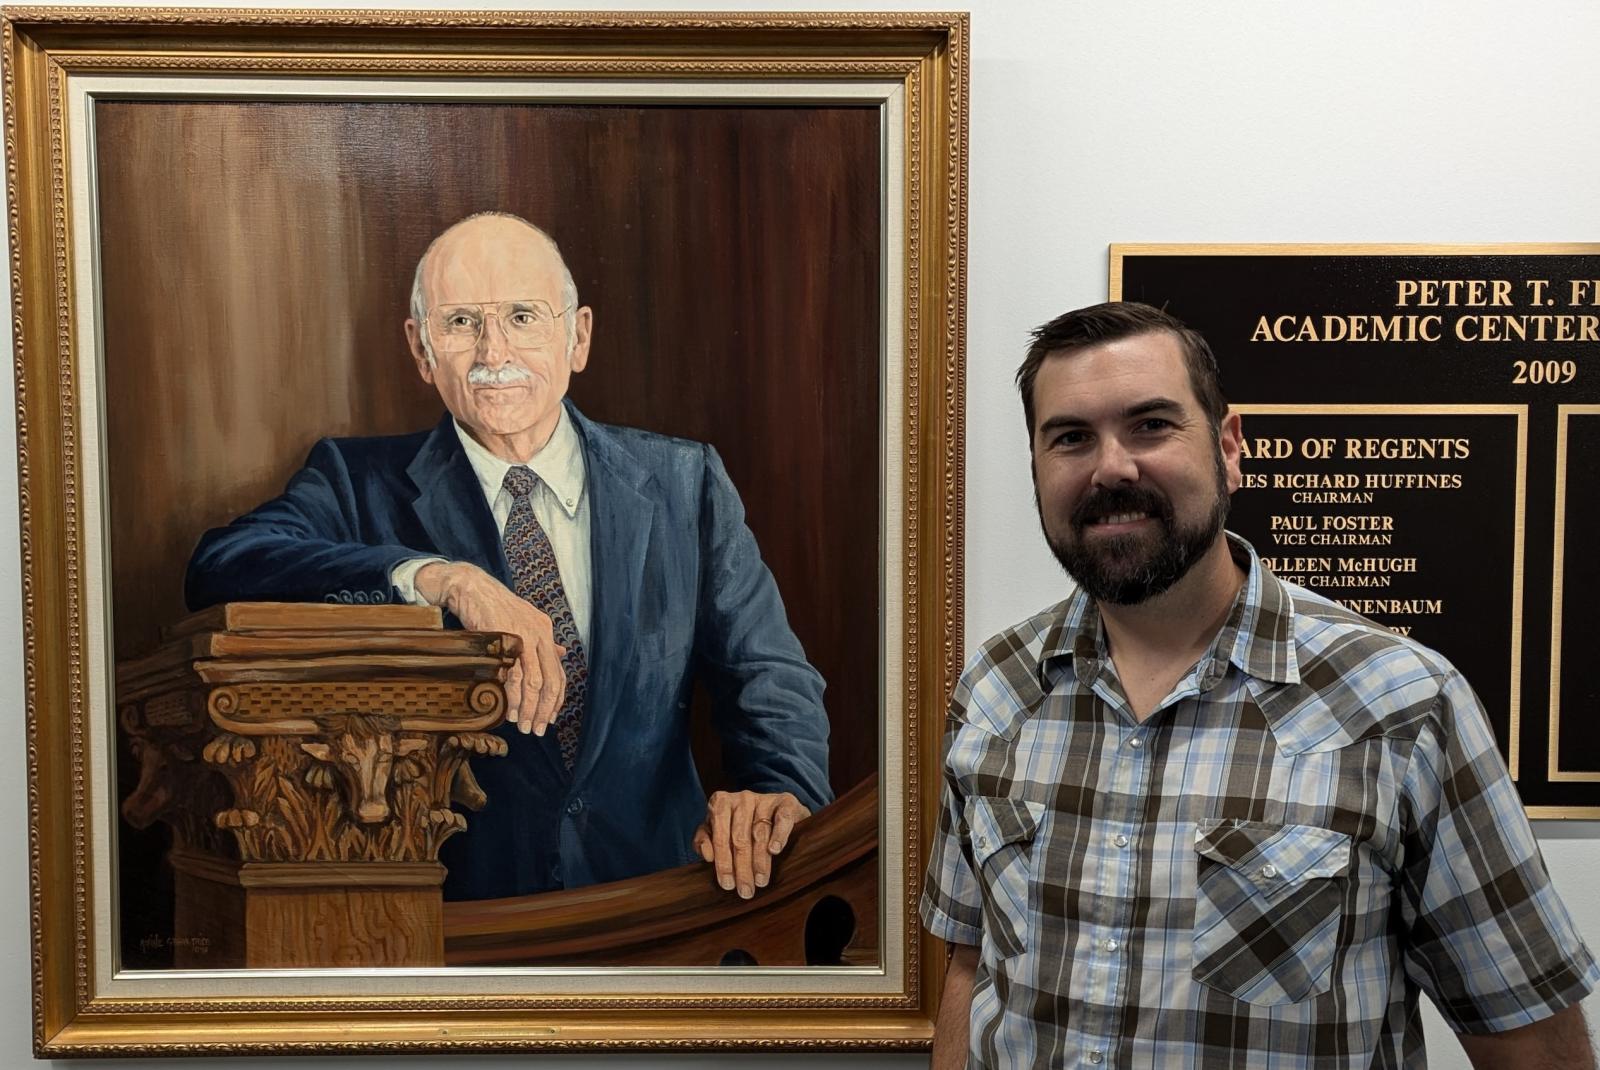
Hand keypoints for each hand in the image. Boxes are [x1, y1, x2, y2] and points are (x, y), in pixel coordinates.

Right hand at [415, 561, 565, 734]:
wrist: (470, 587)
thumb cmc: (495, 607)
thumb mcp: (525, 621)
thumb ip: (543, 643)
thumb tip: (563, 655)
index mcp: (545, 631)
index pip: (558, 672)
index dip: (556, 699)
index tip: (549, 718)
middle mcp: (538, 633)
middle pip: (548, 680)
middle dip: (543, 709)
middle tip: (536, 729)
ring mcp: (521, 634)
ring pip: (530, 680)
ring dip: (526, 707)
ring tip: (520, 724)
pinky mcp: (502, 636)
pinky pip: (508, 672)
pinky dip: (509, 694)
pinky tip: (506, 707)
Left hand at [692, 790, 809, 898]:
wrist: (775, 810)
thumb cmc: (740, 825)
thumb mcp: (717, 830)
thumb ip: (705, 839)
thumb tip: (707, 855)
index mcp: (720, 803)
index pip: (719, 835)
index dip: (723, 861)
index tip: (727, 884)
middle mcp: (742, 798)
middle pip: (740, 837)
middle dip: (742, 867)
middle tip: (745, 890)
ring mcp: (764, 798)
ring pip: (760, 833)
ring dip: (760, 860)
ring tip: (760, 881)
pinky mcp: (786, 801)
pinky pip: (782, 819)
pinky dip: (778, 835)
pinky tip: (775, 850)